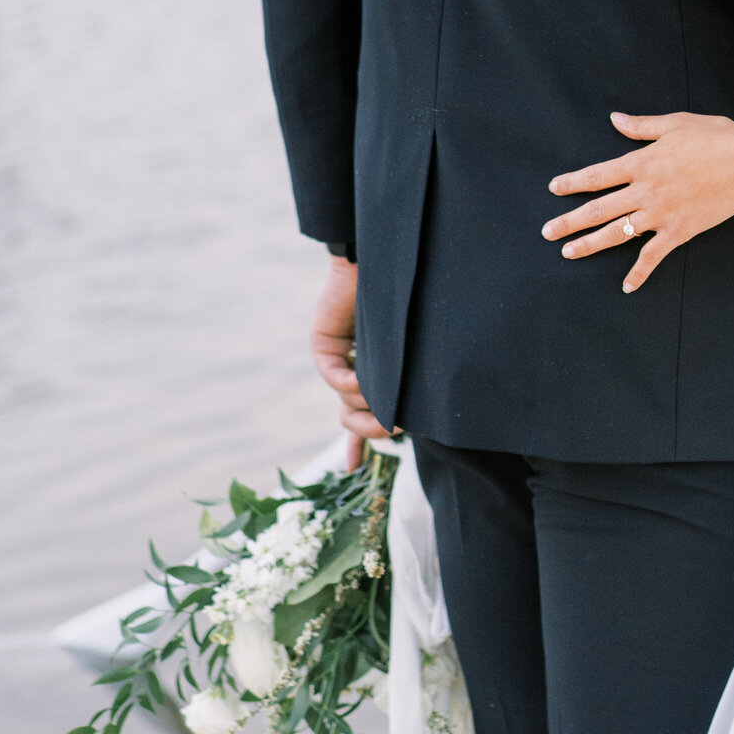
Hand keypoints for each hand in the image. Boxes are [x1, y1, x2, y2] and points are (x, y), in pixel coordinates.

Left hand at [308, 255, 391, 468]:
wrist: (385, 264)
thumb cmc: (409, 305)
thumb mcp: (408, 355)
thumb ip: (403, 383)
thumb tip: (401, 421)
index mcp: (373, 371)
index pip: (361, 412)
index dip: (356, 442)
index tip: (351, 468)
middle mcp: (352, 366)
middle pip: (350, 415)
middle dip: (368, 431)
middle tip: (392, 433)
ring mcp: (337, 357)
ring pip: (345, 399)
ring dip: (368, 403)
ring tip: (388, 396)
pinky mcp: (324, 344)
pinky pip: (335, 377)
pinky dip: (351, 383)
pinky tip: (364, 379)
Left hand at [543, 111, 733, 291]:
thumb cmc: (716, 138)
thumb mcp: (675, 124)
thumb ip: (641, 126)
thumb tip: (615, 119)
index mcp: (642, 163)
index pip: (598, 175)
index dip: (573, 182)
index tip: (554, 189)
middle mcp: (644, 191)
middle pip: (598, 209)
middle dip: (570, 222)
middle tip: (547, 232)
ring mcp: (660, 214)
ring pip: (616, 233)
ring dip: (590, 244)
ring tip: (568, 252)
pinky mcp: (678, 231)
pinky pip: (653, 255)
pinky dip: (639, 272)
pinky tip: (626, 286)